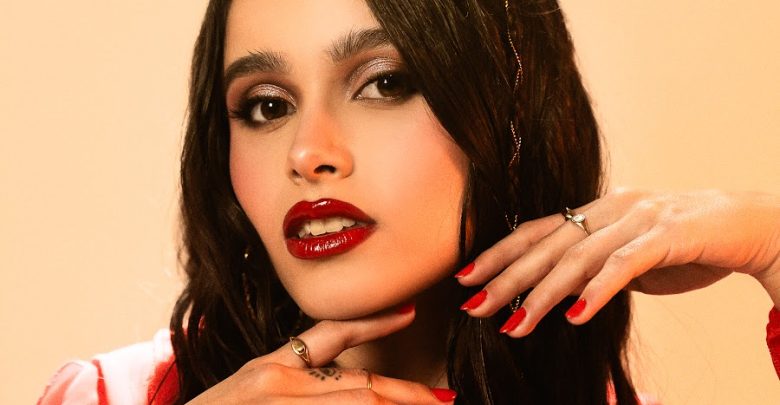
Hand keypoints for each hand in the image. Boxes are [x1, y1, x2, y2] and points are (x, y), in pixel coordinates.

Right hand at [186, 304, 455, 403]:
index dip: (373, 324)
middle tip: (444, 400)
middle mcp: (275, 386)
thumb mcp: (253, 384)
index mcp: (269, 370)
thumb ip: (299, 371)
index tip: (410, 312)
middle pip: (358, 389)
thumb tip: (356, 385)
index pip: (329, 336)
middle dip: (407, 397)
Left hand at [456, 188, 779, 336]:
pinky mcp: (668, 235)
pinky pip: (624, 265)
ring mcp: (638, 218)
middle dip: (506, 278)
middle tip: (473, 305)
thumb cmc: (685, 243)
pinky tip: (575, 317)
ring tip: (515, 326)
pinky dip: (597, 291)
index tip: (465, 277)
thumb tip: (559, 296)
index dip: (498, 253)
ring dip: (543, 296)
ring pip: (577, 259)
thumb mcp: (628, 255)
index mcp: (596, 209)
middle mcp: (610, 208)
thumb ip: (593, 268)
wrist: (749, 225)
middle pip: (546, 246)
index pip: (535, 230)